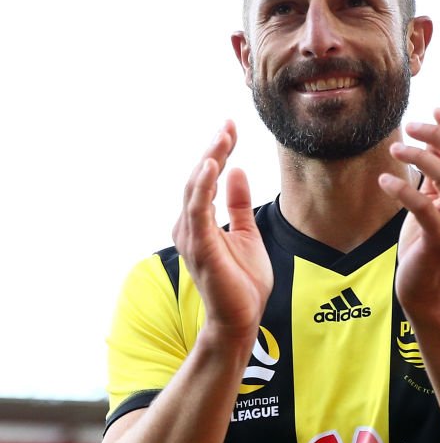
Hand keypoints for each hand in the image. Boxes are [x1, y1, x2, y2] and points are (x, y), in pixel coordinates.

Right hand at [172, 120, 272, 340]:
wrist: (241, 318)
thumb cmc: (242, 282)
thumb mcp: (247, 233)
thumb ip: (239, 204)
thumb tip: (237, 171)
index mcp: (200, 222)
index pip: (207, 179)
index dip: (219, 151)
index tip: (231, 127)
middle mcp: (189, 226)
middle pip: (199, 178)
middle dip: (214, 149)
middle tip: (228, 124)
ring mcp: (192, 236)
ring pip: (196, 188)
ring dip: (209, 160)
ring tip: (222, 136)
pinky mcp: (201, 246)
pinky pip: (198, 209)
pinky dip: (204, 185)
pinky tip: (214, 164)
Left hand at [379, 108, 439, 319]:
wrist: (428, 292)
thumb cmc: (426, 246)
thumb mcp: (433, 205)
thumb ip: (436, 178)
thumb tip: (431, 142)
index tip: (434, 109)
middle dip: (438, 134)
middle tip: (411, 124)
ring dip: (419, 157)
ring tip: (395, 149)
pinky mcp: (439, 241)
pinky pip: (423, 208)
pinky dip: (402, 189)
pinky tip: (384, 180)